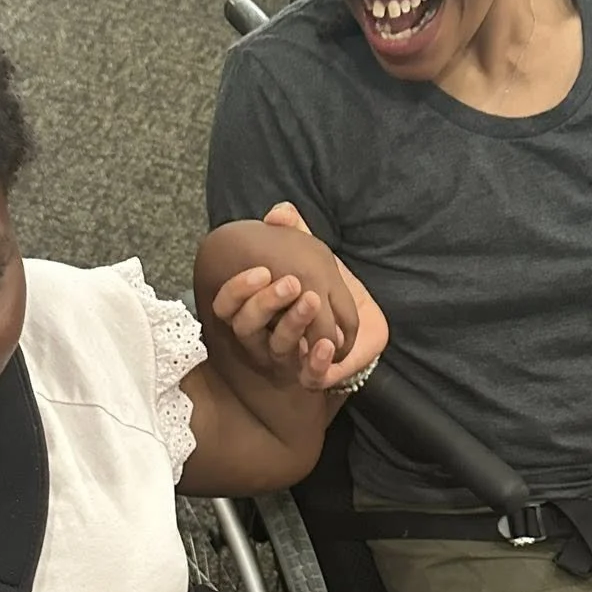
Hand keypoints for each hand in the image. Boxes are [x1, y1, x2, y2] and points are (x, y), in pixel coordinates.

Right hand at [201, 207, 387, 392]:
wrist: (364, 325)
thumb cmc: (324, 289)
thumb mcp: (309, 258)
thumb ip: (293, 236)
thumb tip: (279, 213)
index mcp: (254, 311)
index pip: (227, 306)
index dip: (237, 290)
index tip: (261, 270)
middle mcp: (263, 338)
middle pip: (246, 328)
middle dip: (265, 303)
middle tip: (292, 282)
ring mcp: (287, 360)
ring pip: (277, 348)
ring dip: (293, 324)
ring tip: (313, 300)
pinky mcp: (314, 375)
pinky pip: (308, 378)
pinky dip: (316, 364)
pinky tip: (328, 345)